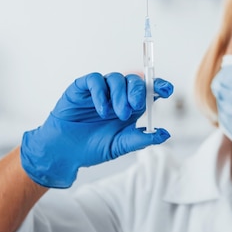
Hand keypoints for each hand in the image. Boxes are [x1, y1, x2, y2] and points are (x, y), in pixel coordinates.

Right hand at [20, 73, 172, 187]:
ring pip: (116, 78)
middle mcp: (117, 96)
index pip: (149, 91)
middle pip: (134, 81)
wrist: (64, 152)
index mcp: (131, 107)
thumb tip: (165, 134)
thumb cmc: (92, 148)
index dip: (159, 86)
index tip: (167, 90)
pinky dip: (100, 93)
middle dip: (138, 92)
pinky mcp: (82, 88)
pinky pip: (94, 80)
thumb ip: (141, 139)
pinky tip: (102, 110)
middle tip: (133, 107)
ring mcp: (100, 91)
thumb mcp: (120, 146)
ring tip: (116, 114)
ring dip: (120, 94)